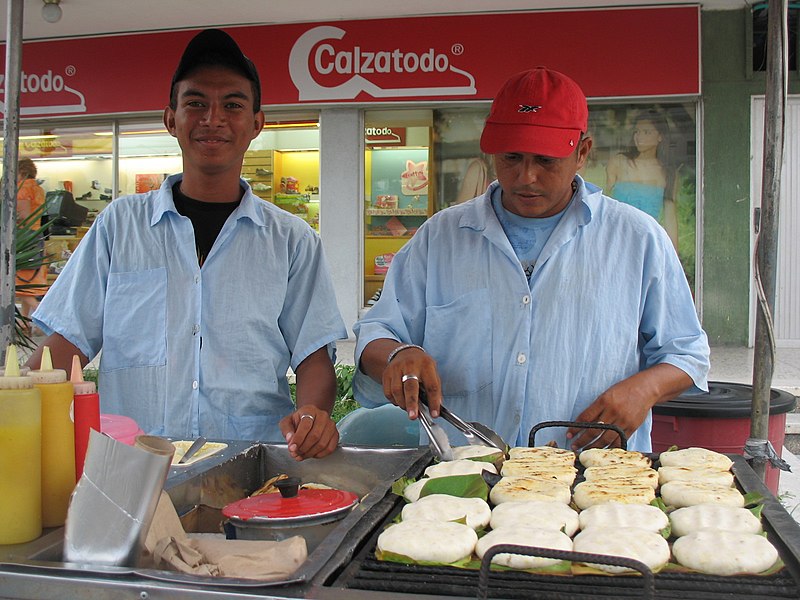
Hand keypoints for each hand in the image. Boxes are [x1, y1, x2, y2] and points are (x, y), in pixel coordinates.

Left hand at [279, 405, 338, 460]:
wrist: (310, 419)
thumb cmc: (298, 421)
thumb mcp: (287, 422)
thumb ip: (286, 430)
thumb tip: (290, 439)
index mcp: (310, 410)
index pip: (306, 425)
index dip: (298, 439)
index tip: (292, 448)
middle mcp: (323, 416)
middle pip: (315, 436)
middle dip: (303, 448)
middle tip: (296, 453)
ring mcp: (331, 425)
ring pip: (322, 444)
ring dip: (310, 453)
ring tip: (302, 455)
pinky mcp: (336, 434)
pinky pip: (330, 448)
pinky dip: (319, 455)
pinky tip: (312, 454)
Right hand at [382, 348, 442, 419]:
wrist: (405, 353)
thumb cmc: (421, 366)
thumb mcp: (433, 373)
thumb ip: (434, 389)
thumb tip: (435, 408)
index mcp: (426, 365)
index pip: (431, 386)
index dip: (433, 401)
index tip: (434, 414)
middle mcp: (410, 365)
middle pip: (410, 386)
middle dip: (412, 403)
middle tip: (413, 416)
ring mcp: (396, 369)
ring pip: (396, 391)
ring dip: (403, 404)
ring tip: (409, 410)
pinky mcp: (386, 374)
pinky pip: (388, 392)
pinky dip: (394, 401)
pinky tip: (400, 402)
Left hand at [567, 364, 693, 450]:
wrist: (645, 389)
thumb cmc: (624, 390)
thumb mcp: (606, 394)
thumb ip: (596, 408)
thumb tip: (582, 422)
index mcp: (604, 401)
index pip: (586, 418)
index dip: (576, 428)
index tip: (569, 434)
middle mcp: (613, 411)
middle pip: (594, 430)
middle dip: (582, 440)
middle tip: (575, 446)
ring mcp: (623, 421)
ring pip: (606, 438)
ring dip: (594, 446)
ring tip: (586, 450)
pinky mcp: (632, 427)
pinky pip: (619, 440)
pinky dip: (610, 447)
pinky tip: (603, 450)